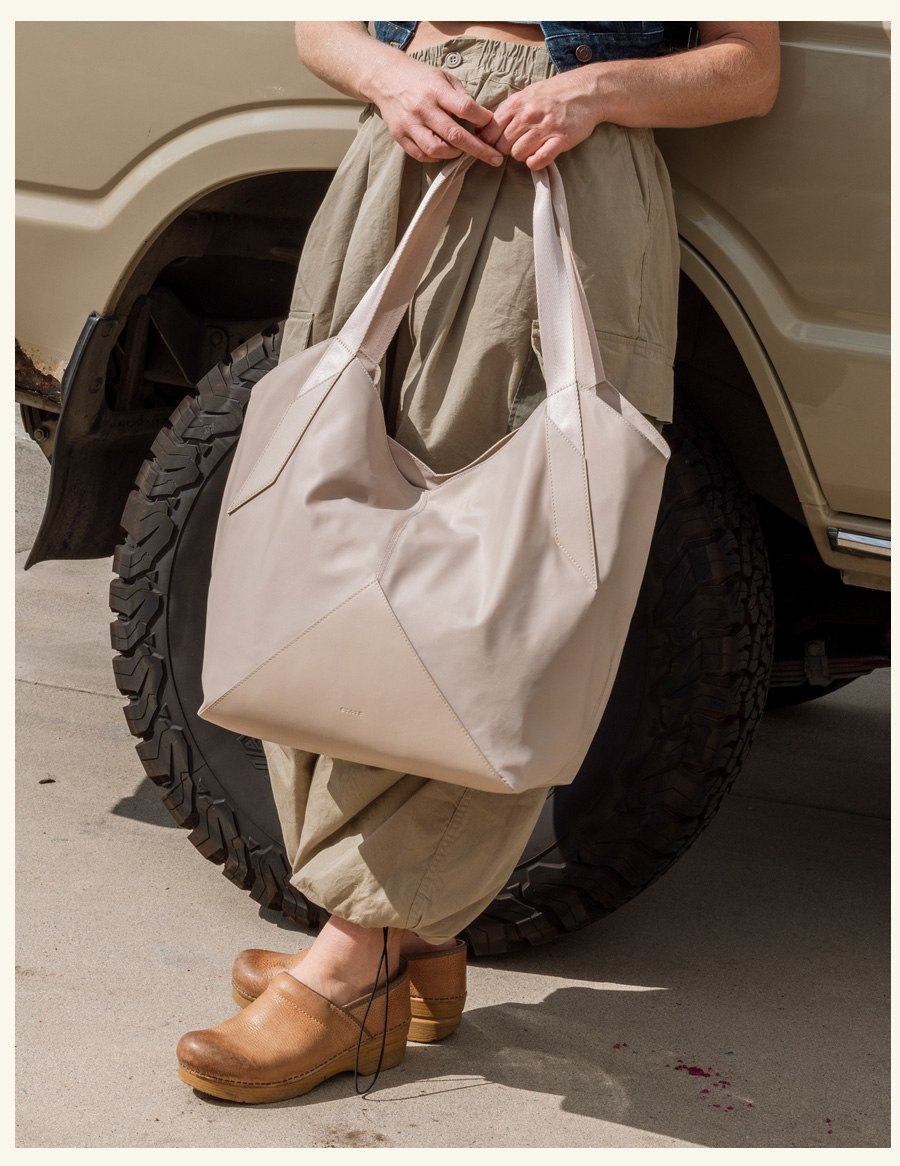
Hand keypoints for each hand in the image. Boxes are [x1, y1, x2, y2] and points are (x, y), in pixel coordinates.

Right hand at [367, 57, 503, 166]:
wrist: (386, 78)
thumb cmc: (421, 78)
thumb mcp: (444, 77)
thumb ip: (462, 96)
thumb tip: (482, 118)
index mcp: (436, 90)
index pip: (465, 108)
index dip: (482, 119)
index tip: (492, 124)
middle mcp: (422, 108)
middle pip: (455, 135)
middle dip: (479, 149)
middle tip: (494, 158)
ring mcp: (410, 124)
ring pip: (437, 150)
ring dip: (455, 154)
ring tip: (462, 151)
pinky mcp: (400, 136)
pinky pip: (422, 155)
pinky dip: (436, 157)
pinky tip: (444, 151)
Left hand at [480, 71, 603, 169]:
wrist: (587, 90)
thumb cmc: (555, 94)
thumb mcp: (527, 95)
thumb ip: (508, 112)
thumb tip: (483, 130)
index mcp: (517, 103)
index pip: (490, 131)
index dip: (490, 142)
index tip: (496, 145)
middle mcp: (528, 115)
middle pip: (502, 145)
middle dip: (506, 150)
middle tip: (517, 146)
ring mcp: (544, 127)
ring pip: (518, 154)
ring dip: (522, 156)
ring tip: (532, 148)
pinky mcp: (560, 139)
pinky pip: (538, 160)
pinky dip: (535, 163)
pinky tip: (539, 157)